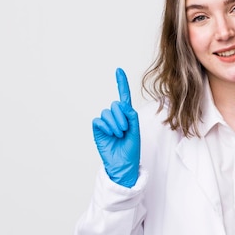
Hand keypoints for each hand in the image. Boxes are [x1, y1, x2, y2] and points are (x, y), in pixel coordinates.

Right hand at [92, 68, 140, 186]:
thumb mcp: (136, 130)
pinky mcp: (98, 129)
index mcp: (127, 115)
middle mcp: (115, 117)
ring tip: (119, 135)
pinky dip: (106, 127)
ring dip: (115, 124)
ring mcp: (106, 123)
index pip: (123, 96)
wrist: (123, 164)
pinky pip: (99, 120)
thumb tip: (121, 104)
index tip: (118, 70)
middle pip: (115, 105)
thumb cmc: (131, 149)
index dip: (121, 83)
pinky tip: (111, 135)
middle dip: (122, 117)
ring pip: (107, 113)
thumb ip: (131, 116)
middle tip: (125, 130)